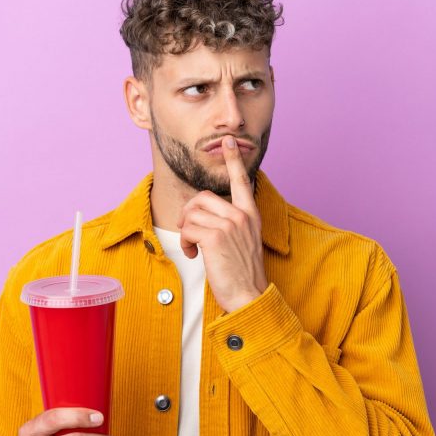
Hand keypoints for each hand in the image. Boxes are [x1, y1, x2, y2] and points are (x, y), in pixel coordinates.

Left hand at [177, 135, 268, 312]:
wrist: (248, 295)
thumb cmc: (242, 273)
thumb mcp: (242, 241)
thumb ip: (230, 223)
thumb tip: (202, 214)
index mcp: (250, 214)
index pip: (241, 180)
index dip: (233, 160)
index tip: (228, 140)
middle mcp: (242, 215)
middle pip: (202, 197)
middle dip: (188, 214)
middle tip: (190, 233)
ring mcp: (230, 225)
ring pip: (192, 214)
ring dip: (185, 232)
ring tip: (193, 249)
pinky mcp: (215, 237)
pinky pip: (187, 229)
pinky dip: (185, 243)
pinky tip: (193, 255)